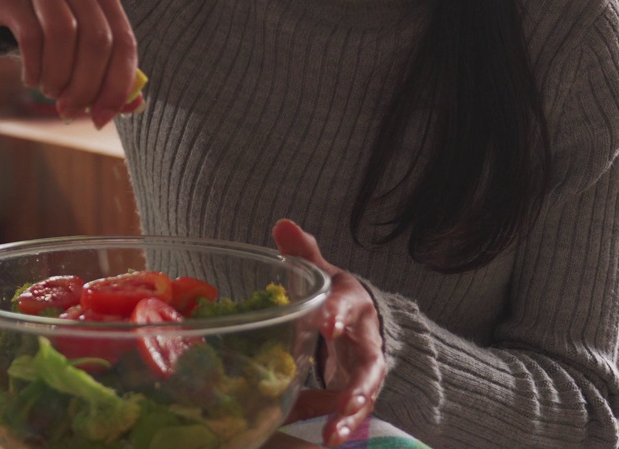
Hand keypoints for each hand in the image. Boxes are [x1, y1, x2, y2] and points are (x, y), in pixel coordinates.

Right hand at [0, 0, 137, 127]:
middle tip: (69, 109)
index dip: (116, 85)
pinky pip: (29, 35)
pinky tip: (31, 79)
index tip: (100, 117)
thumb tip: (116, 111)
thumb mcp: (78, 32)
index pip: (124, 40)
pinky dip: (34, 67)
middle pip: (96, 39)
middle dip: (85, 85)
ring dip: (58, 76)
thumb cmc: (46, 19)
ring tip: (49, 91)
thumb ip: (103, 67)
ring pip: (63, 34)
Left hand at [272, 219, 385, 446]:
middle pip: (369, 362)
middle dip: (359, 383)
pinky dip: (344, 426)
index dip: (336, 313)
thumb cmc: (336, 295)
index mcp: (353, 303)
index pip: (346, 305)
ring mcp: (366, 368)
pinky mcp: (359, 390)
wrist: (366, 318)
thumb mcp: (323, 272)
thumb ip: (304, 252)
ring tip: (334, 435)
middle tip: (346, 401)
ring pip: (366, 394)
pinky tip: (328, 440)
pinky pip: (354, 411)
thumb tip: (282, 224)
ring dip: (351, 416)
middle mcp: (365, 338)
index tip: (324, 323)